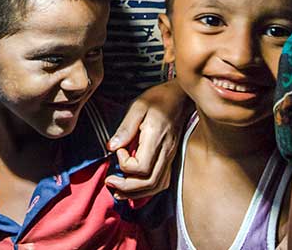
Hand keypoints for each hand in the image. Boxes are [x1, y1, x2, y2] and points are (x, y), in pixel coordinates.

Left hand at [104, 79, 190, 200]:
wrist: (182, 97)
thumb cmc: (159, 99)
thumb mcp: (138, 107)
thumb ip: (125, 128)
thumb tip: (111, 147)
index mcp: (156, 138)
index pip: (141, 167)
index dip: (125, 164)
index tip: (119, 150)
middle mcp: (166, 152)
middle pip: (149, 183)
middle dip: (126, 187)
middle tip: (109, 181)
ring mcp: (171, 157)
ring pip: (156, 186)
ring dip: (135, 193)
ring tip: (118, 191)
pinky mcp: (171, 159)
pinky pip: (162, 182)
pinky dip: (147, 190)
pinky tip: (134, 188)